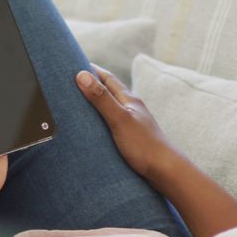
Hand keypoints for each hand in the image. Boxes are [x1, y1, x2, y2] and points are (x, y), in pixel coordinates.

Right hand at [75, 63, 178, 179]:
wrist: (166, 171)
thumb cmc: (144, 145)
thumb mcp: (120, 119)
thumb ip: (102, 99)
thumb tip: (81, 75)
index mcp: (129, 99)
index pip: (107, 78)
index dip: (91, 70)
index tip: (73, 64)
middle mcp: (131, 109)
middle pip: (108, 92)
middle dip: (91, 86)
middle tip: (70, 84)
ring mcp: (132, 123)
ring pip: (110, 109)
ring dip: (95, 105)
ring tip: (76, 106)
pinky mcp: (131, 139)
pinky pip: (111, 124)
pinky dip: (100, 122)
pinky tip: (93, 130)